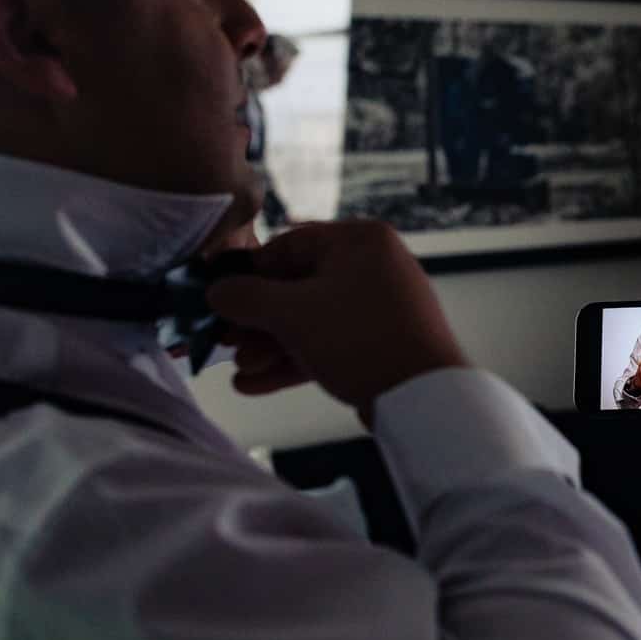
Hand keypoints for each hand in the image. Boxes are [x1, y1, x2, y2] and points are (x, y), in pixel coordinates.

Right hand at [206, 220, 468, 421]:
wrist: (424, 399)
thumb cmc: (360, 339)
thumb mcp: (293, 314)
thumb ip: (246, 298)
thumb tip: (216, 292)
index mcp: (359, 241)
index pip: (290, 245)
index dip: (250, 273)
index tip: (221, 297)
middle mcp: (374, 266)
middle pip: (298, 288)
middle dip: (258, 321)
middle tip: (225, 342)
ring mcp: (380, 307)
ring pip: (312, 321)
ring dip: (272, 346)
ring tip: (240, 371)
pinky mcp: (382, 344)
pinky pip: (331, 344)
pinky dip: (296, 361)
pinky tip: (256, 384)